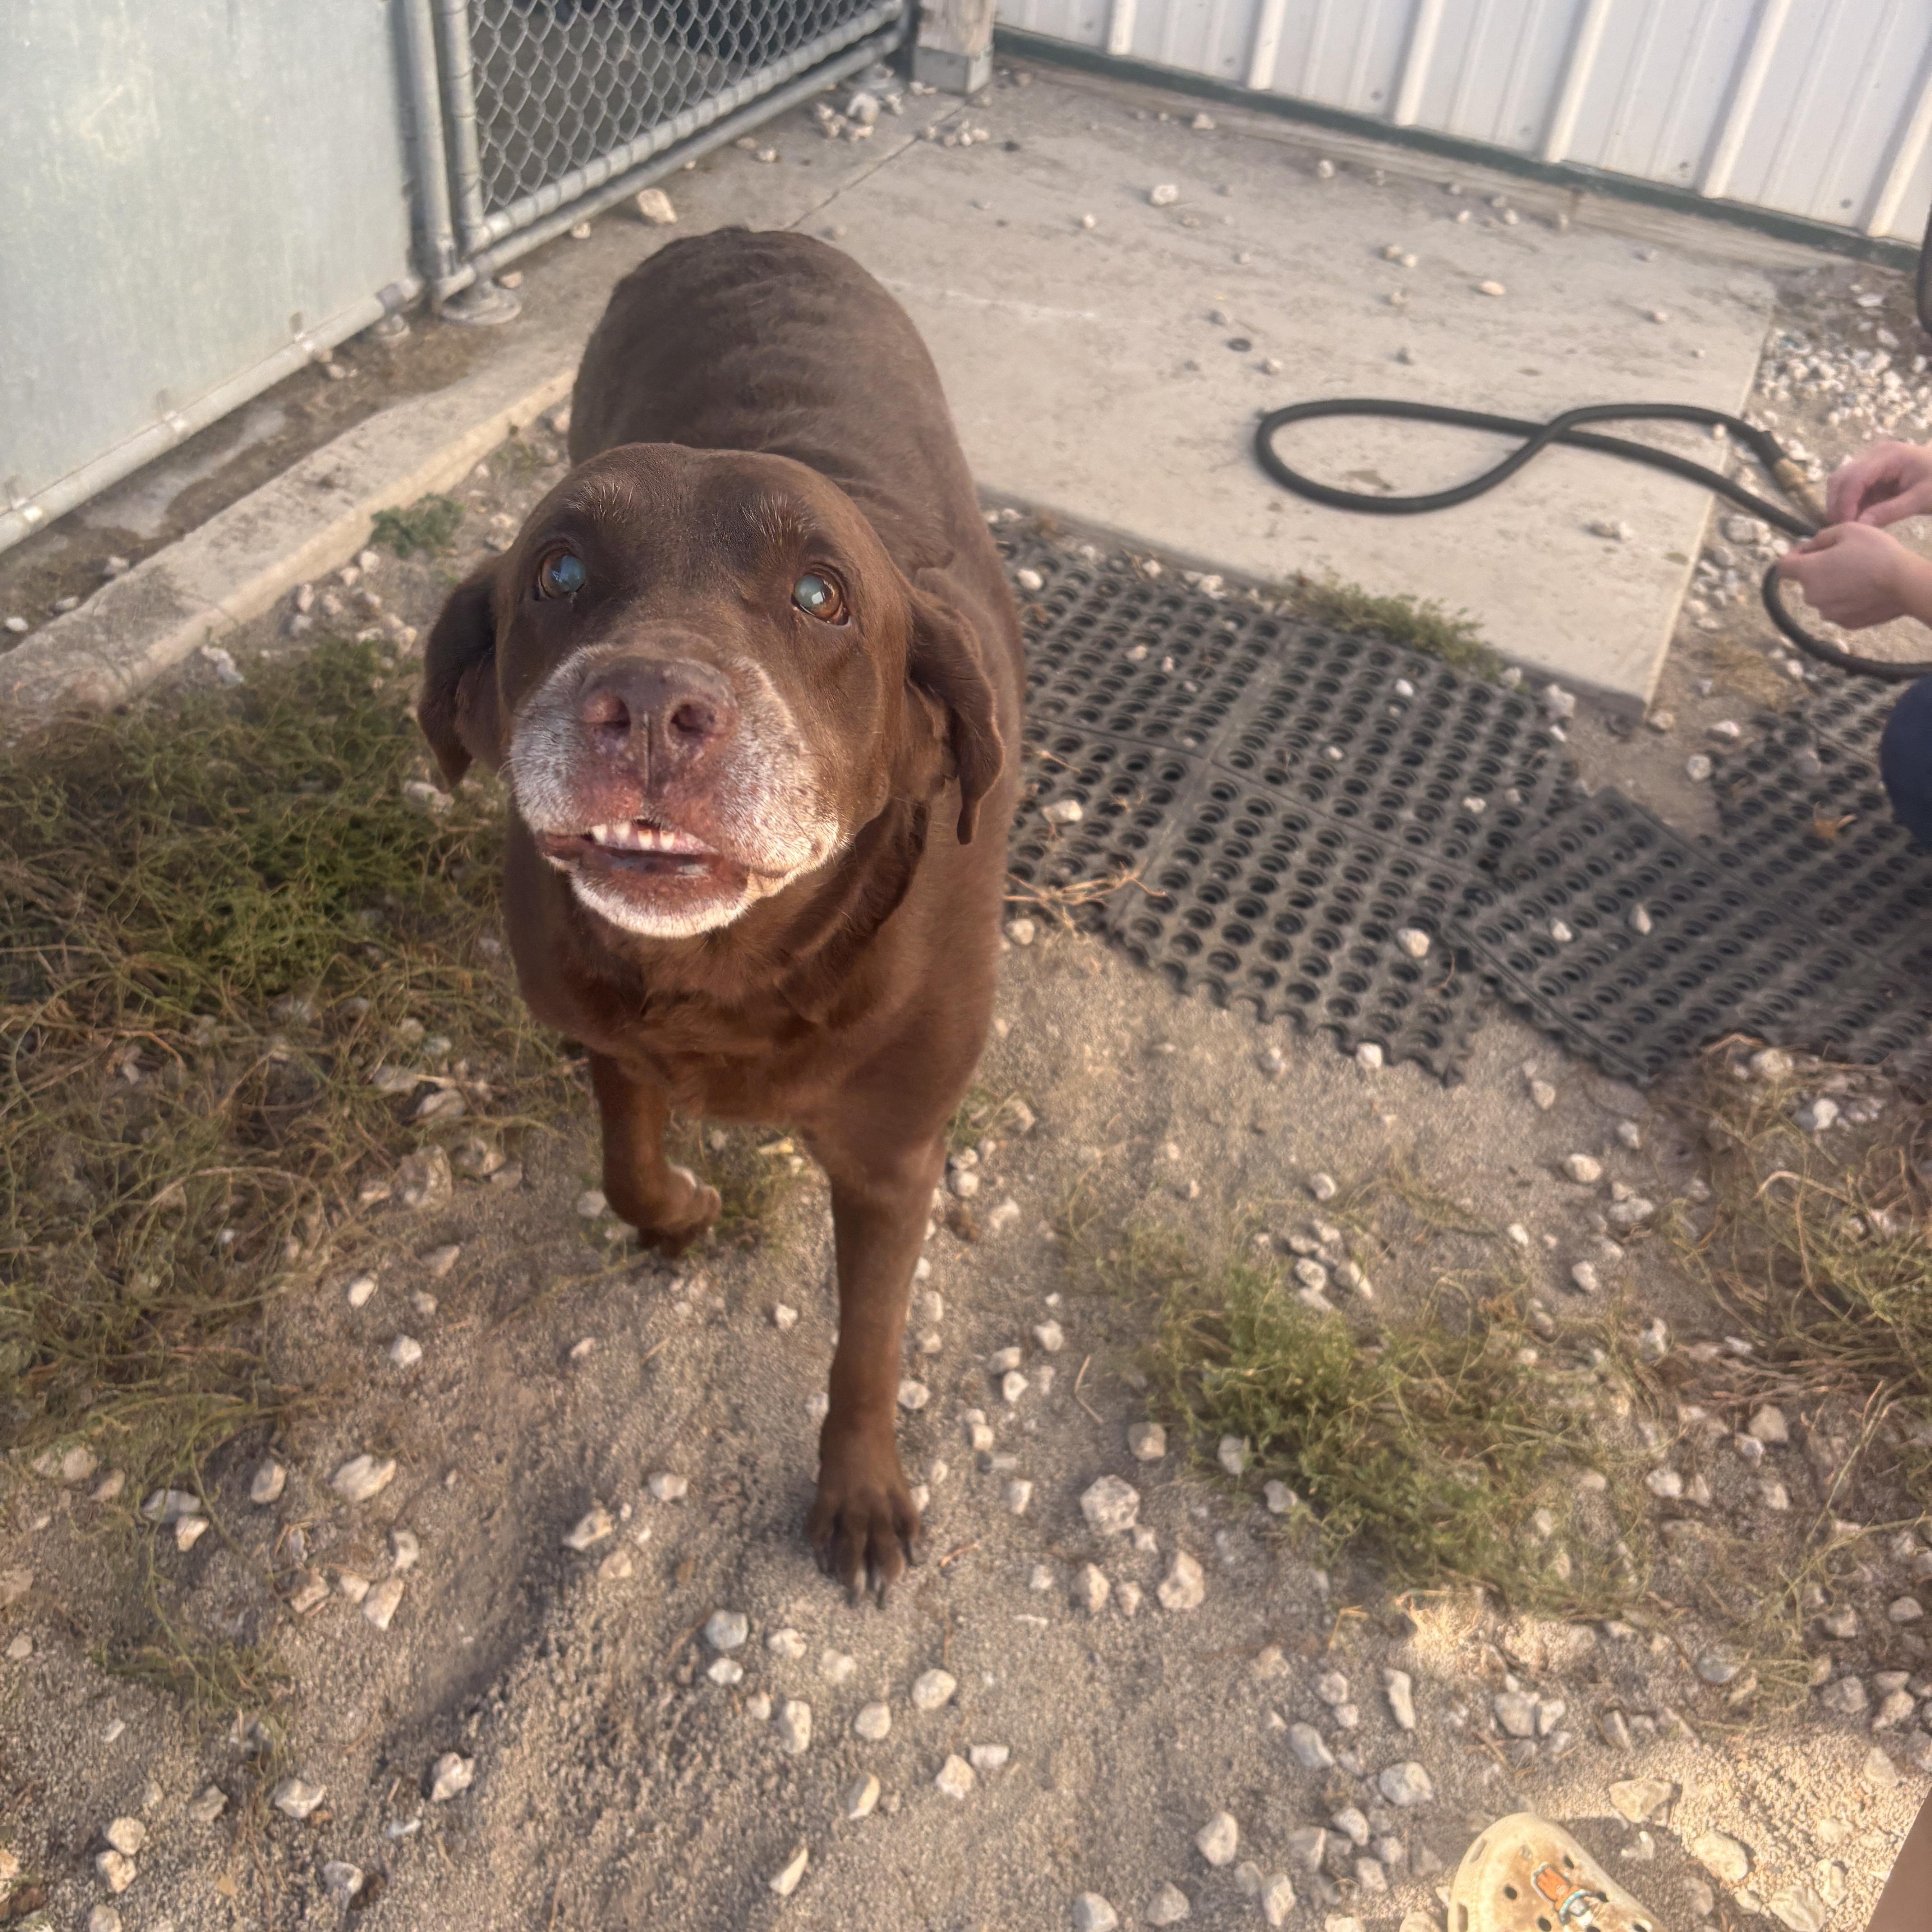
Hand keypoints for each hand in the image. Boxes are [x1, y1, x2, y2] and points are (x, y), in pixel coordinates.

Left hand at [1774, 522, 1931, 628]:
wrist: (1905, 583)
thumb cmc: (1876, 552)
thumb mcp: (1848, 530)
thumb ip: (1821, 537)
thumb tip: (1809, 546)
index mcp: (1807, 572)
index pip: (1782, 567)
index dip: (1793, 556)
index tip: (1809, 551)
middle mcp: (1811, 596)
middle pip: (1806, 581)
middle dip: (1819, 570)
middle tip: (1845, 559)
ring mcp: (1827, 613)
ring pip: (1823, 596)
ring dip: (1833, 586)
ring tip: (1859, 575)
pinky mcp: (1844, 623)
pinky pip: (1839, 608)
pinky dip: (1847, 600)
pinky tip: (1865, 591)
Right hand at [1824, 440, 1931, 526]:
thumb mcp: (1922, 499)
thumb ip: (1890, 511)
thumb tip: (1859, 524)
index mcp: (1889, 455)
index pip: (1854, 478)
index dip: (1845, 503)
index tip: (1846, 525)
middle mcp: (1876, 454)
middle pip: (1841, 478)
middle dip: (1837, 504)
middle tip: (1844, 527)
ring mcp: (1873, 462)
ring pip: (1841, 483)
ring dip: (1840, 504)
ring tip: (1850, 524)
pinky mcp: (1873, 473)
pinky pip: (1852, 489)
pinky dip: (1850, 504)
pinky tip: (1858, 518)